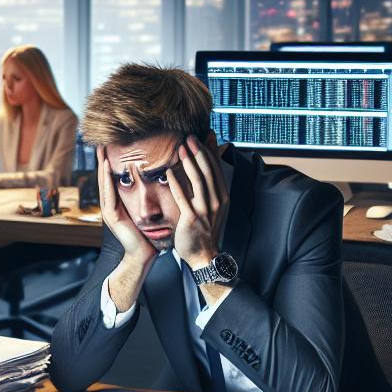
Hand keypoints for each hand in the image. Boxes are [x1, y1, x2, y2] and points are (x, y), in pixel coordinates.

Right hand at [97, 144, 156, 267]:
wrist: (143, 254)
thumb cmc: (147, 235)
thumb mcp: (146, 212)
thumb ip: (145, 199)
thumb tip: (156, 183)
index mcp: (119, 204)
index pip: (113, 180)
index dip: (111, 164)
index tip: (111, 147)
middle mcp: (111, 206)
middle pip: (105, 179)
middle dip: (102, 161)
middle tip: (101, 143)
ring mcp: (109, 211)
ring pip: (103, 183)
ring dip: (101, 166)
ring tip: (100, 150)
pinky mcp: (111, 216)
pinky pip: (108, 194)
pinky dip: (105, 180)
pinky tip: (105, 167)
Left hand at [168, 134, 229, 268]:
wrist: (204, 254)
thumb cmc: (205, 230)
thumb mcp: (213, 207)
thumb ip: (210, 188)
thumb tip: (208, 171)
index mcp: (223, 196)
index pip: (216, 169)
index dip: (209, 151)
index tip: (202, 137)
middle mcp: (217, 201)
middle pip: (209, 171)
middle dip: (199, 152)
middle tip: (190, 137)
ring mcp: (205, 210)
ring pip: (199, 180)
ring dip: (189, 163)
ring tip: (181, 148)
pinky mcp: (191, 218)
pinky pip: (183, 197)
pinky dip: (176, 183)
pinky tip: (169, 172)